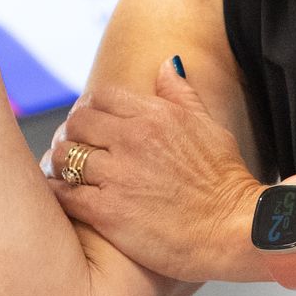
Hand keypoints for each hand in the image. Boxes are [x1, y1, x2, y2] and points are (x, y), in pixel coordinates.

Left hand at [44, 60, 259, 282]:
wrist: (236, 230)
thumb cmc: (227, 181)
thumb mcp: (209, 126)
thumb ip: (181, 95)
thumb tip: (167, 65)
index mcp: (156, 116)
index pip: (100, 97)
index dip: (91, 109)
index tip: (93, 126)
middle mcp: (133, 139)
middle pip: (76, 122)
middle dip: (73, 135)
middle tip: (77, 151)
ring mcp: (118, 175)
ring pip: (63, 156)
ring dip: (61, 165)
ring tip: (70, 175)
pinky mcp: (108, 211)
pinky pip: (64, 193)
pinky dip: (60, 193)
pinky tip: (68, 198)